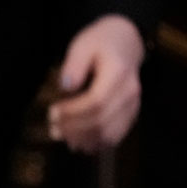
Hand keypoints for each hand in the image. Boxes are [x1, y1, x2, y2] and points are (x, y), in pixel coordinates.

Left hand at [47, 15, 145, 152]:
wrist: (124, 44)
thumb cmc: (99, 44)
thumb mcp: (82, 45)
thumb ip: (74, 64)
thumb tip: (66, 86)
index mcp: (118, 73)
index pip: (96, 101)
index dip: (73, 112)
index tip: (52, 113)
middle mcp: (130, 92)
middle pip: (102, 121)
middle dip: (74, 129)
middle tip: (53, 128)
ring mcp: (133, 106)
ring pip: (109, 134)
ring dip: (83, 140)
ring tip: (62, 136)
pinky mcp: (130, 116)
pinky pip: (114, 137)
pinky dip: (94, 143)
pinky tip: (77, 141)